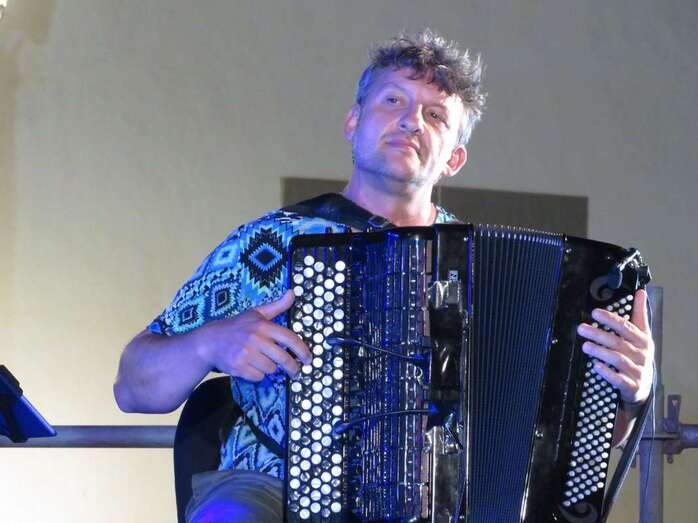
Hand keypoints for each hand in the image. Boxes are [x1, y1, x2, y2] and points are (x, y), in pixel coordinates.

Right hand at [196, 290, 311, 381]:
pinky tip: (250, 366)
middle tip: (296, 371)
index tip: (309, 358)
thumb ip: (277, 306)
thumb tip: (293, 293)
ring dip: (270, 369)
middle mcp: (255, 339)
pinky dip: (257, 375)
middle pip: (283, 358)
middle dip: (292, 367)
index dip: (302, 350)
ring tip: (261, 361)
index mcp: (263, 326)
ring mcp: (246, 354)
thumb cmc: (236, 327)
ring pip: (271, 369)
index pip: (289, 338)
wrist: (209, 342)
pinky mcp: (239, 367)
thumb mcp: (256, 313)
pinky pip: (258, 377)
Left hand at [577, 288, 653, 405]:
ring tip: (585, 345)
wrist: (643, 387)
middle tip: (581, 328)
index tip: (595, 313)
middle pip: (618, 342)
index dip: (611, 320)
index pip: (626, 327)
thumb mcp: (642, 335)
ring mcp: (637, 370)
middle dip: (599, 334)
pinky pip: (619, 379)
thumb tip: (641, 292)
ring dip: (600, 351)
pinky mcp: (631, 385)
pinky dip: (607, 372)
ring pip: (617, 359)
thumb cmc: (638, 356)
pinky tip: (595, 366)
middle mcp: (641, 354)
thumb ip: (640, 314)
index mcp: (643, 340)